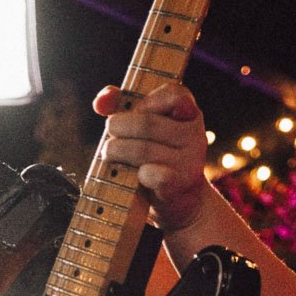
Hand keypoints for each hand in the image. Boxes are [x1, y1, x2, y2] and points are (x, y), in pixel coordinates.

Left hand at [93, 83, 209, 234]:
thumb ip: (122, 105)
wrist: (179, 201)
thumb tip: (100, 101)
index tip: (134, 112)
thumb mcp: (144, 128)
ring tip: (110, 156)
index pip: (173, 94)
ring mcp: (189, 161)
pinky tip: (133, 175)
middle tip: (109, 138)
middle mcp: (195, 135)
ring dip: (116, 152)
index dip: (145, 102)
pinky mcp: (179, 185)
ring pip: (143, 150)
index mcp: (189, 115)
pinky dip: (136, 173)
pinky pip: (152, 173)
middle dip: (118, 127)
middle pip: (147, 123)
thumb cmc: (155, 157)